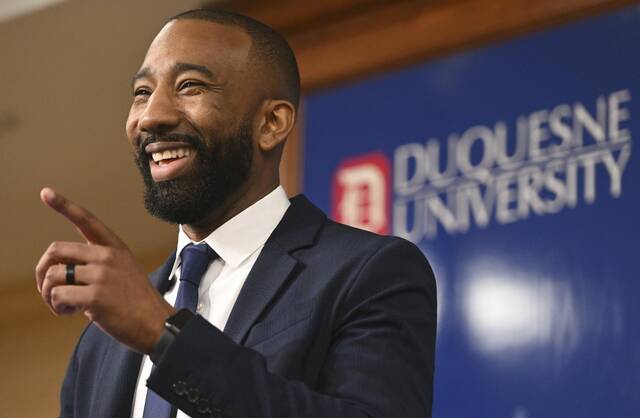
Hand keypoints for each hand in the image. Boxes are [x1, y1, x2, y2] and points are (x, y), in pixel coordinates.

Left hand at [35, 187, 174, 352]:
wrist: (156, 324)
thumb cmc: (137, 303)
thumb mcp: (123, 272)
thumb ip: (95, 266)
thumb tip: (60, 274)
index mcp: (115, 248)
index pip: (86, 220)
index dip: (64, 205)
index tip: (45, 192)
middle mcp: (107, 256)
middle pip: (56, 250)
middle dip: (42, 271)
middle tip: (46, 289)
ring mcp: (102, 275)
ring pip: (54, 275)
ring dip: (49, 295)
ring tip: (63, 306)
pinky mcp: (96, 296)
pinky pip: (58, 296)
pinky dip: (57, 307)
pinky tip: (70, 313)